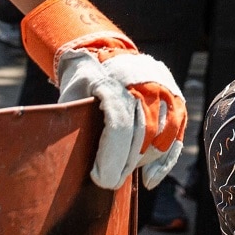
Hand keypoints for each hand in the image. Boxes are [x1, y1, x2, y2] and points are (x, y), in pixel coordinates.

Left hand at [21, 0, 187, 187]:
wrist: (105, 51)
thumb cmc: (83, 82)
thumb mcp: (70, 95)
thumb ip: (68, 120)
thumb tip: (58, 158)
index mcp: (113, 83)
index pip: (119, 126)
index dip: (111, 156)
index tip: (99, 178)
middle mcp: (142, 85)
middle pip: (141, 134)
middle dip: (125, 165)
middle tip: (109, 183)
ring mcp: (162, 90)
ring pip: (161, 135)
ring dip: (143, 161)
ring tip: (124, 174)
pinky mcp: (174, 98)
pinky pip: (176, 134)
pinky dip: (166, 160)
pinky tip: (150, 179)